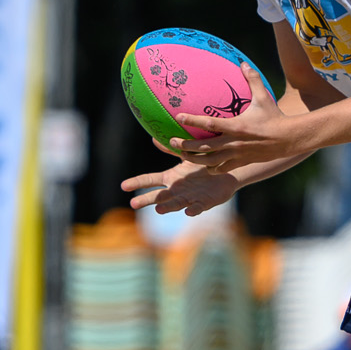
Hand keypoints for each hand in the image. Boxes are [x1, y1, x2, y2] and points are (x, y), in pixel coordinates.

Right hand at [121, 159, 237, 215]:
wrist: (227, 173)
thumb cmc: (204, 165)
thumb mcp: (186, 156)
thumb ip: (171, 149)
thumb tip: (153, 137)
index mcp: (171, 179)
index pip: (150, 180)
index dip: (137, 182)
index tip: (123, 186)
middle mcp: (177, 190)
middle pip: (159, 196)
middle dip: (146, 200)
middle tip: (133, 204)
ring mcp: (190, 198)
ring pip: (176, 204)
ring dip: (168, 207)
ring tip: (158, 210)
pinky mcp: (204, 203)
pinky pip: (198, 207)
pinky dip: (193, 210)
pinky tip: (188, 211)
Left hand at [164, 64, 299, 174]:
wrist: (289, 139)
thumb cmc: (274, 117)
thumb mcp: (264, 97)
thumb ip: (252, 80)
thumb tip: (243, 63)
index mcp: (236, 126)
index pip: (210, 124)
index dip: (192, 120)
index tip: (177, 116)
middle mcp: (234, 142)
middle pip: (204, 147)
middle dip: (185, 146)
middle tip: (171, 141)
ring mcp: (237, 154)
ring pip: (210, 161)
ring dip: (194, 159)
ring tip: (181, 154)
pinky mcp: (242, 162)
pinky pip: (222, 169)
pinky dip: (212, 169)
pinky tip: (205, 166)